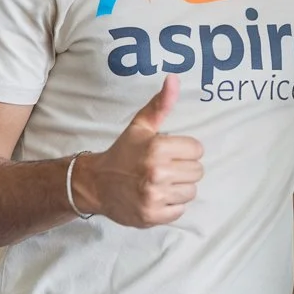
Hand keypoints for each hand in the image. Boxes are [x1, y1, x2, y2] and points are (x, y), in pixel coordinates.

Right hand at [73, 75, 203, 226]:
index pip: (197, 150)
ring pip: (191, 192)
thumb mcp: (141, 126)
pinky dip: (170, 206)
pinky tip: (156, 197)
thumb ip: (161, 104)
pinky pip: (180, 211)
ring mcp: (153, 196)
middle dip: (183, 169)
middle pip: (197, 172)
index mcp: (157, 148)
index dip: (185, 151)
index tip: (169, 153)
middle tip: (164, 169)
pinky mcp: (151, 216)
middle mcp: (156, 172)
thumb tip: (174, 78)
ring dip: (179, 188)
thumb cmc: (123, 153)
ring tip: (160, 183)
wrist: (95, 184)